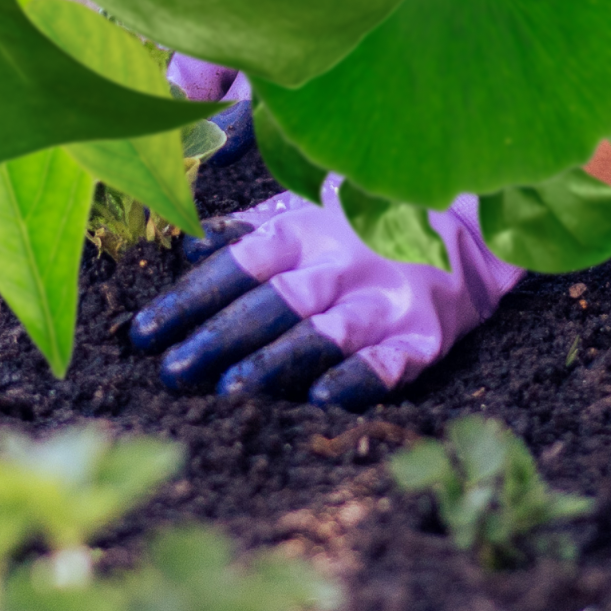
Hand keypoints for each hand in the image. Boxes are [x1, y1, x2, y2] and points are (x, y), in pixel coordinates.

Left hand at [128, 177, 523, 410]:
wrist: (468, 228)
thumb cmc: (364, 226)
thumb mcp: (305, 210)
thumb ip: (246, 230)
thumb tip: (183, 244)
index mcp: (304, 229)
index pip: (237, 264)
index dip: (189, 297)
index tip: (143, 332)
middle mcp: (340, 263)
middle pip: (273, 301)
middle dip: (219, 337)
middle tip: (172, 371)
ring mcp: (383, 299)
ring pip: (323, 332)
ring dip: (275, 362)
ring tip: (230, 392)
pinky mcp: (423, 336)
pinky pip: (387, 360)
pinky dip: (355, 378)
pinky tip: (321, 400)